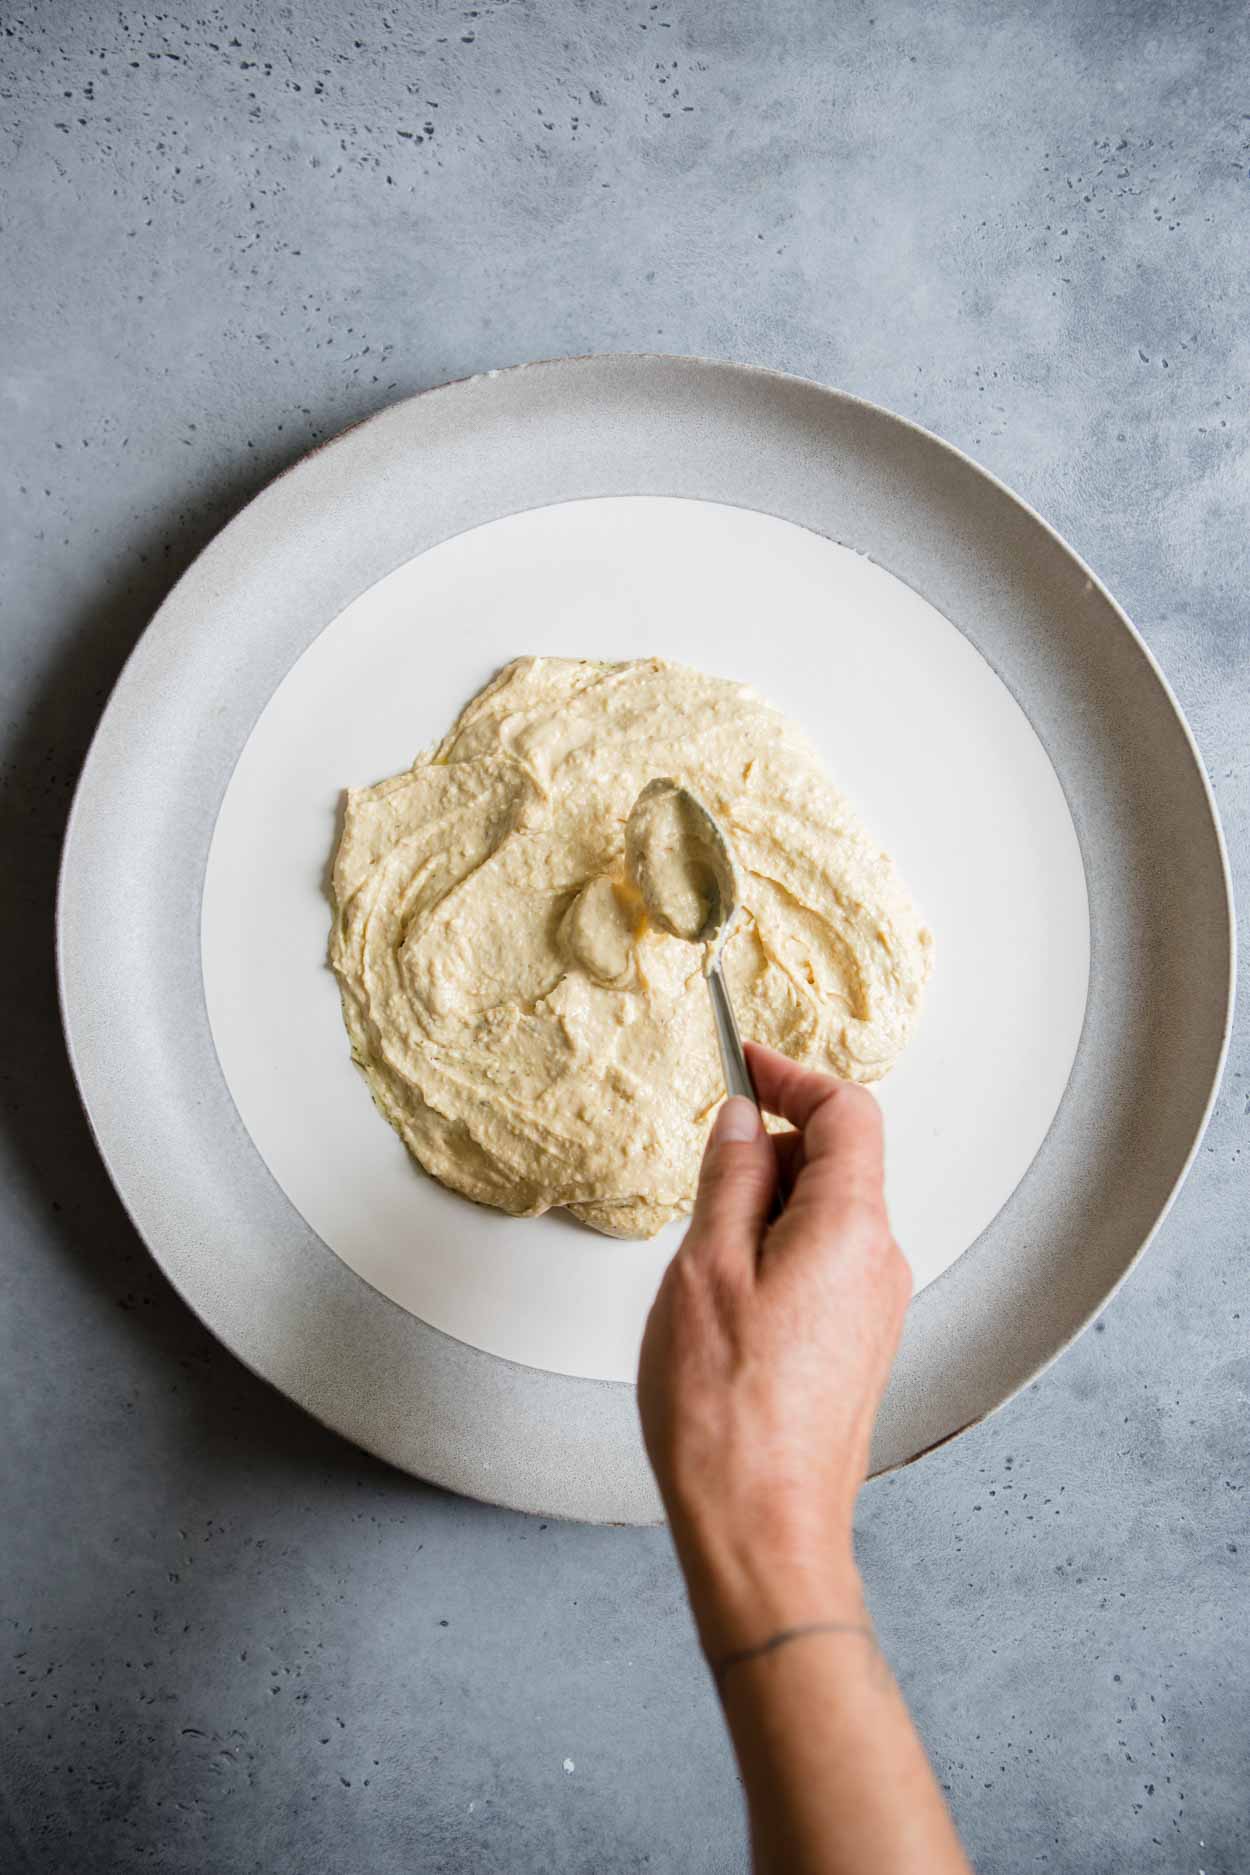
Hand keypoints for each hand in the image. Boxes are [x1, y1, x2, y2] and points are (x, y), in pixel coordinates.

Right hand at [637, 1043, 910, 1658]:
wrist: (764, 1532)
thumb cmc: (726, 1414)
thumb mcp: (705, 1270)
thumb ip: (729, 1181)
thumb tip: (742, 1121)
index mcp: (852, 1229)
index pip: (849, 1112)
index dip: (795, 1077)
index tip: (747, 1062)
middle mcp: (881, 1264)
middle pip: (839, 1162)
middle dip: (770, 1149)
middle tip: (703, 1180)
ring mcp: (875, 1310)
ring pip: (825, 1216)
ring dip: (765, 1208)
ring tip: (703, 1263)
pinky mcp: (858, 1348)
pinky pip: (824, 1264)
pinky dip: (775, 1251)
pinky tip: (724, 1300)